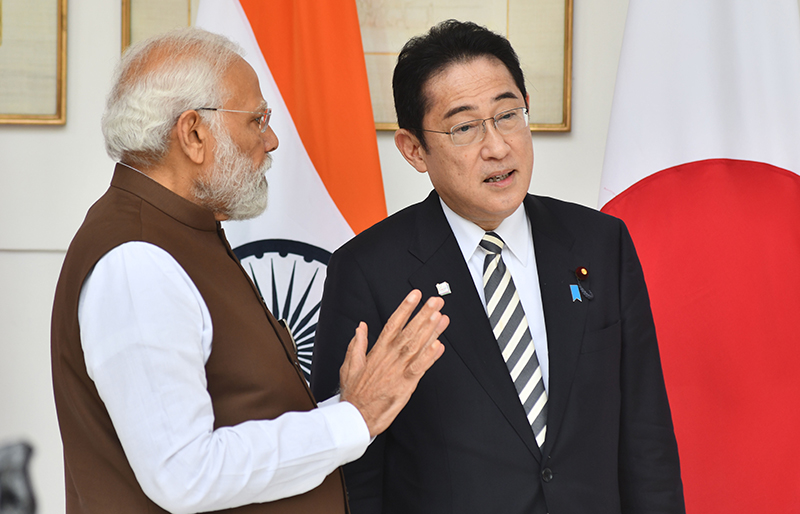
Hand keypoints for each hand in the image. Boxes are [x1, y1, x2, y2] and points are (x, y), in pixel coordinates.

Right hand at [338, 290, 448, 437]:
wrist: (355, 417)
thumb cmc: (354, 394)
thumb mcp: (349, 364)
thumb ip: (357, 343)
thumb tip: (361, 327)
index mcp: (377, 351)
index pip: (393, 324)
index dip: (405, 308)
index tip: (415, 295)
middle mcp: (389, 358)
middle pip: (409, 332)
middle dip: (423, 314)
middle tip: (436, 302)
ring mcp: (398, 371)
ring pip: (416, 347)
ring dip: (429, 331)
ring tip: (440, 316)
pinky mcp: (405, 385)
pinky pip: (419, 368)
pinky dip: (429, 357)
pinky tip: (439, 346)